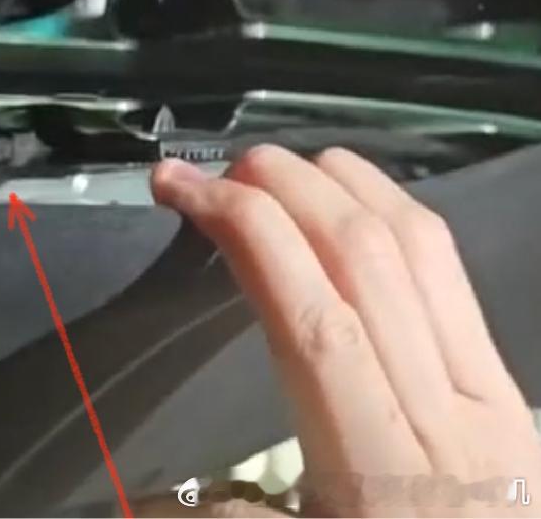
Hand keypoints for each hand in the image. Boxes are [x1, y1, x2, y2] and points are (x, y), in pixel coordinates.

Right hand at [150, 146, 540, 516]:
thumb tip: (148, 497)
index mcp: (384, 480)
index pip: (315, 323)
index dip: (245, 237)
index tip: (182, 193)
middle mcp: (451, 422)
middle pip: (369, 263)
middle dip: (282, 189)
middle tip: (211, 171)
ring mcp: (496, 399)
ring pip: (422, 249)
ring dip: (340, 184)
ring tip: (271, 166)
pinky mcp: (513, 391)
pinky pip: (453, 275)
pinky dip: (393, 213)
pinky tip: (352, 203)